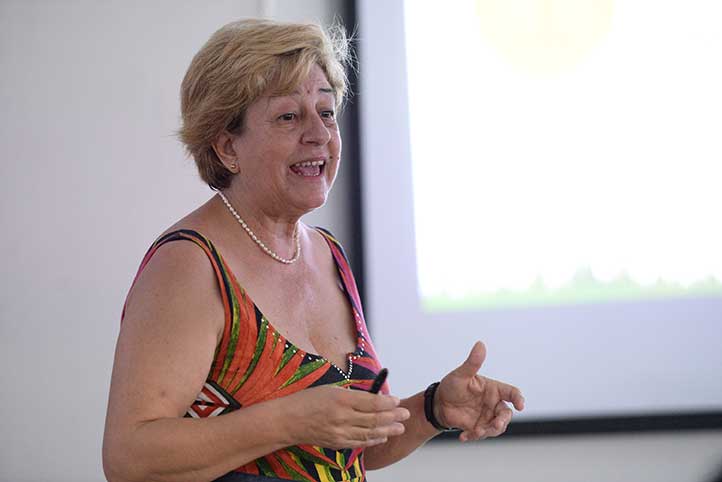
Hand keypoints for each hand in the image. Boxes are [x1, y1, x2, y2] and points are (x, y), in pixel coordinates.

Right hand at [283, 385, 409, 448]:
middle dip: (393, 416)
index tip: (397, 400)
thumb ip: (352, 395)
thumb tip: (374, 397)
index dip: (387, 402)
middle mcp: (342, 417)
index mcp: (341, 399)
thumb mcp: (330, 390)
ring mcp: (339, 432)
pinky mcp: (336, 443)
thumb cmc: (307, 401)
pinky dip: (373, 440)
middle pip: (374, 418)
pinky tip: (382, 436)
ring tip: (400, 427)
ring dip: (387, 430)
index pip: (371, 402)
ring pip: (369, 433)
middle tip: (406, 414)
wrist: (287, 421)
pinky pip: (359, 442)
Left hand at [435, 341, 524, 441]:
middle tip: (495, 424)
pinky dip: (473, 436)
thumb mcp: (461, 374)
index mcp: (493, 389)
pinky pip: (481, 434)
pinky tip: (463, 436)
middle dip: (503, 421)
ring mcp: (486, 417)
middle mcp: (492, 404)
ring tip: (476, 432)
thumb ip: (473, 362)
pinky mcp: (478, 428)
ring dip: (489, 431)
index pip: (511, 393)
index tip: (520, 405)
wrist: (438, 403)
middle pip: (506, 414)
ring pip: (497, 427)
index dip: (518, 398)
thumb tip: (480, 344)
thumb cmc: (451, 385)